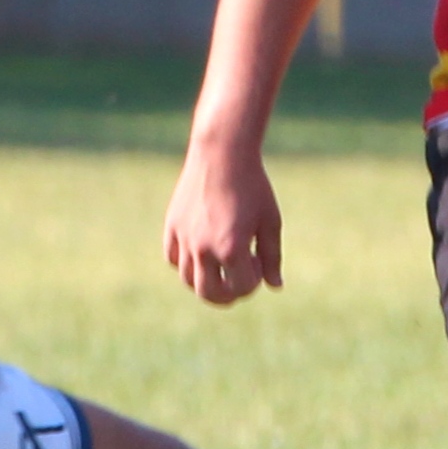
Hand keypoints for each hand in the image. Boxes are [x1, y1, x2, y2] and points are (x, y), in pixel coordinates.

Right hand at [162, 137, 280, 305]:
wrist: (222, 153)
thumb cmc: (253, 186)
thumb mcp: (270, 222)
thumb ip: (273, 257)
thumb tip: (274, 286)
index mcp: (232, 249)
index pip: (242, 287)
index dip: (254, 281)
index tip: (259, 260)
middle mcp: (204, 249)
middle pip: (210, 293)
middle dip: (227, 295)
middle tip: (237, 282)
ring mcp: (185, 238)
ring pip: (188, 280)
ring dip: (206, 281)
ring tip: (220, 267)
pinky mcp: (172, 226)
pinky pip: (174, 258)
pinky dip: (186, 263)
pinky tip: (202, 251)